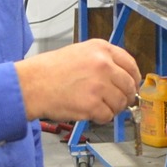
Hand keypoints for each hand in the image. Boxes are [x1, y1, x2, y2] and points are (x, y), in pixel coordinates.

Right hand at [16, 40, 140, 122]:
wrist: (32, 84)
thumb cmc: (49, 71)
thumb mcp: (79, 53)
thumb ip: (102, 61)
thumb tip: (121, 76)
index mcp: (101, 49)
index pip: (130, 64)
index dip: (134, 78)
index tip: (132, 86)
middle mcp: (103, 64)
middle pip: (129, 85)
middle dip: (126, 97)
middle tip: (118, 102)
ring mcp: (99, 85)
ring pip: (120, 103)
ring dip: (112, 108)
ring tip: (98, 106)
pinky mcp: (92, 104)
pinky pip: (107, 115)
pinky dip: (100, 118)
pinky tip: (90, 113)